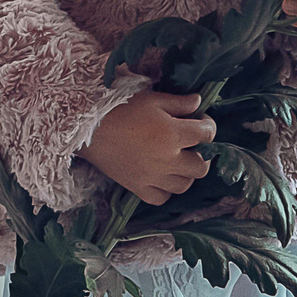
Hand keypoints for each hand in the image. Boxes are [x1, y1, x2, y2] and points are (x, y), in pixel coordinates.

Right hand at [80, 91, 213, 203]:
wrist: (87, 128)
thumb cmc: (120, 108)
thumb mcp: (152, 99)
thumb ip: (179, 103)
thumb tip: (199, 102)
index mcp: (173, 134)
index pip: (207, 135)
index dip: (209, 126)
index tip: (202, 121)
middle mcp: (167, 159)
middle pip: (201, 167)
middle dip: (202, 155)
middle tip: (194, 145)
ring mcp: (153, 177)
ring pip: (184, 185)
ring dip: (186, 174)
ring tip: (179, 162)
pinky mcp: (137, 187)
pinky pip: (161, 198)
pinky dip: (166, 190)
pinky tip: (162, 177)